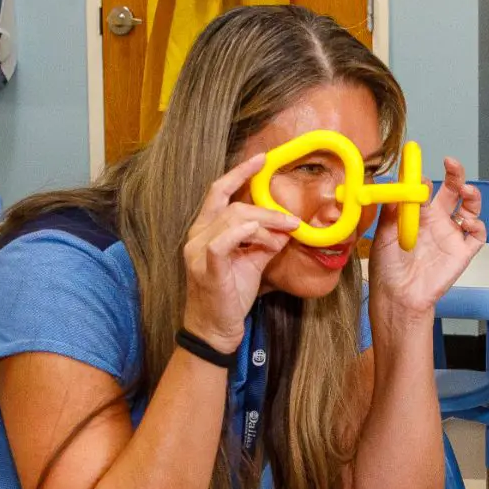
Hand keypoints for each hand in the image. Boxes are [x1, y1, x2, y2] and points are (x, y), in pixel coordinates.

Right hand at [182, 150, 298, 347]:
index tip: (262, 159)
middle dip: (266, 209)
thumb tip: (288, 225)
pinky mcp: (206, 270)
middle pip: (233, 206)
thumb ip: (266, 240)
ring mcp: (198, 252)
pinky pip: (221, 243)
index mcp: (205, 229)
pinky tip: (261, 236)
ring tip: (282, 237)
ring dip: (264, 225)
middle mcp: (196, 235)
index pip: (219, 191)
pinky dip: (243, 234)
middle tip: (292, 221)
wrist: (216, 329)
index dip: (239, 173)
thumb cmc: (231, 294)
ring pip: (232, 220)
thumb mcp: (252, 261)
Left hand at [368, 155, 485, 322]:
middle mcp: (437, 221)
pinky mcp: (462, 252)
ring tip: (466, 190)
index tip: (418, 174)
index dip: (425, 178)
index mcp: (418, 214)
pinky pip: (477, 236)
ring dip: (472, 196)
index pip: (427, 188)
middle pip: (453, 192)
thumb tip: (398, 185)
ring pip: (470, 209)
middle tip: (452, 164)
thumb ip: (392, 209)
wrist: (397, 295)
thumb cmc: (387, 266)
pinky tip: (468, 223)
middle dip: (455, 175)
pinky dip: (478, 226)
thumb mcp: (384, 232)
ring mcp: (451, 236)